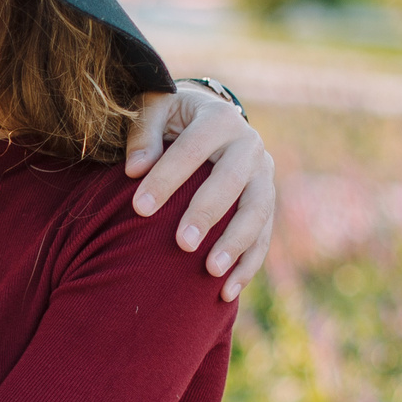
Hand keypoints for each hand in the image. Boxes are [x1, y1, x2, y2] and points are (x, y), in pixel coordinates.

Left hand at [123, 87, 276, 301]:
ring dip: (236, 244)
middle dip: (207, 214)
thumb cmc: (172, 117)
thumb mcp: (154, 110)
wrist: (209, 117)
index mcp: (219, 119)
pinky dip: (248, 264)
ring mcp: (263, 174)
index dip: (166, 179)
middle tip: (182, 244)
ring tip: (212, 272)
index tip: (139, 208)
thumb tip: (135, 168)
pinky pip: (264, 235)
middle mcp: (249, 144)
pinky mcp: (267, 200)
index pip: (192, 149)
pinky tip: (226, 292)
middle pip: (232, 182)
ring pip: (258, 211)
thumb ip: (144, 135)